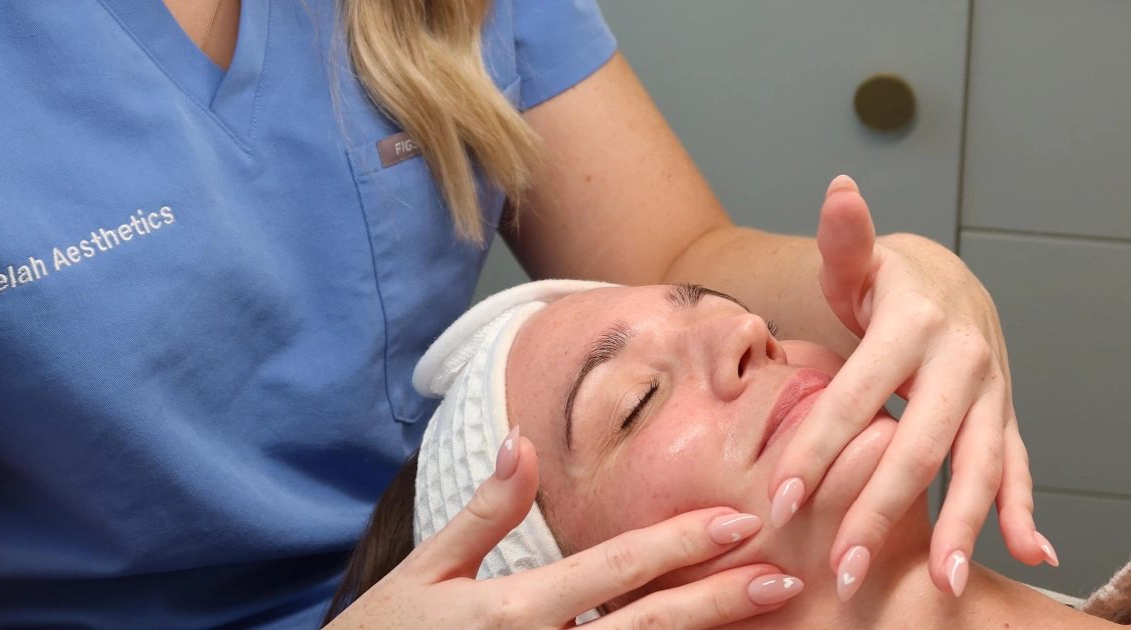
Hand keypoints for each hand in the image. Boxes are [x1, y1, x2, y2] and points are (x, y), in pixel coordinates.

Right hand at [330, 433, 800, 629]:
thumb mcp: (426, 571)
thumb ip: (484, 511)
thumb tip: (526, 442)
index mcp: (515, 609)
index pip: (616, 568)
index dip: (681, 543)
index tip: (738, 521)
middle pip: (650, 627)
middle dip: (721, 601)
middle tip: (786, 579)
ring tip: (766, 621)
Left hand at [768, 175, 1051, 597]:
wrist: (951, 280)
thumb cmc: (888, 281)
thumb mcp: (860, 260)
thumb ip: (844, 237)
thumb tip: (838, 189)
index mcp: (913, 325)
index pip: (855, 396)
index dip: (817, 448)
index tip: (782, 499)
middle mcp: (960, 360)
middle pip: (919, 445)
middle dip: (881, 510)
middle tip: (845, 567)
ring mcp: (990, 391)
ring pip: (980, 466)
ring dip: (962, 527)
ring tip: (943, 583)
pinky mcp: (1003, 413)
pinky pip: (1018, 464)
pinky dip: (1022, 509)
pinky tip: (1028, 554)